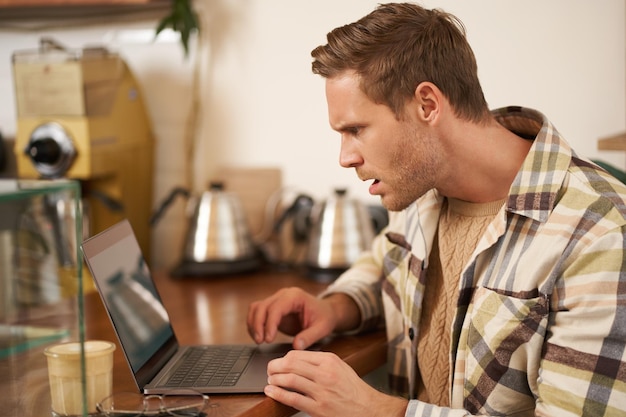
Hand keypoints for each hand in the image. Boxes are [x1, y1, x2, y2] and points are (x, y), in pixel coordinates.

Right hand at [247, 287, 337, 349]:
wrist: (326, 312)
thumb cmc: (325, 317)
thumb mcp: (322, 328)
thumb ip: (309, 337)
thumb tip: (296, 346)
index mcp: (295, 296)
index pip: (276, 308)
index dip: (270, 323)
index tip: (268, 339)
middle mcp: (283, 295)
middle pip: (262, 306)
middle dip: (258, 325)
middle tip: (260, 342)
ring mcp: (276, 300)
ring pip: (256, 308)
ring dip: (253, 324)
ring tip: (258, 340)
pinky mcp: (273, 308)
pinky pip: (257, 312)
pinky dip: (254, 324)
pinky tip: (258, 336)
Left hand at [264, 350, 407, 416]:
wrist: (369, 409)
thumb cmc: (353, 389)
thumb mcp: (339, 367)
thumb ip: (320, 362)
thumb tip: (295, 360)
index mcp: (329, 360)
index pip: (297, 354)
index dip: (282, 358)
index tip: (277, 363)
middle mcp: (325, 374)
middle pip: (290, 364)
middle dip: (274, 367)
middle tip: (269, 371)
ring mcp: (322, 391)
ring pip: (289, 379)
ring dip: (274, 379)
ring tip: (270, 381)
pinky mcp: (319, 408)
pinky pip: (293, 399)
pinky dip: (278, 394)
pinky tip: (271, 392)